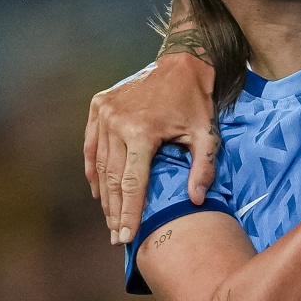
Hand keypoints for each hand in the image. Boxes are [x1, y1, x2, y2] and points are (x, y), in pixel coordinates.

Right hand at [84, 49, 216, 245]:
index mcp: (141, 131)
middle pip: (112, 178)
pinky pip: (92, 145)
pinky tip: (97, 190)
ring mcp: (104, 113)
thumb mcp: (207, 133)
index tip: (126, 237)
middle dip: (115, 210)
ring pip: (100, 164)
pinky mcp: (98, 105)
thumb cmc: (196, 101)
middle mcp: (116, 122)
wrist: (181, 62)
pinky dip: (94, 168)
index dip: (129, 213)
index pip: (132, 184)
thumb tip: (196, 200)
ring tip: (110, 218)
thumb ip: (203, 167)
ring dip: (104, 194)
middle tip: (116, 236)